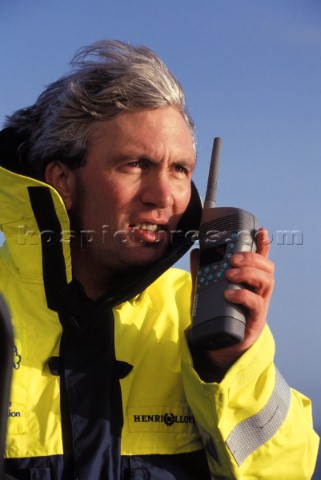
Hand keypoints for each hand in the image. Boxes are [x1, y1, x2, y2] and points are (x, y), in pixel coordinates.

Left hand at [190, 228, 273, 369]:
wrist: (220, 345)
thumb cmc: (220, 314)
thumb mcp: (208, 290)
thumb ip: (202, 271)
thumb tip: (196, 251)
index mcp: (251, 281)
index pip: (261, 260)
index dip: (263, 244)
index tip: (261, 231)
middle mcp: (259, 290)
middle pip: (267, 267)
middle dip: (252, 258)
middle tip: (233, 258)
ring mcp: (260, 305)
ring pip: (267, 282)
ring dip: (249, 273)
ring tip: (229, 273)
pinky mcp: (255, 320)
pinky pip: (256, 304)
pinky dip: (243, 295)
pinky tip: (229, 294)